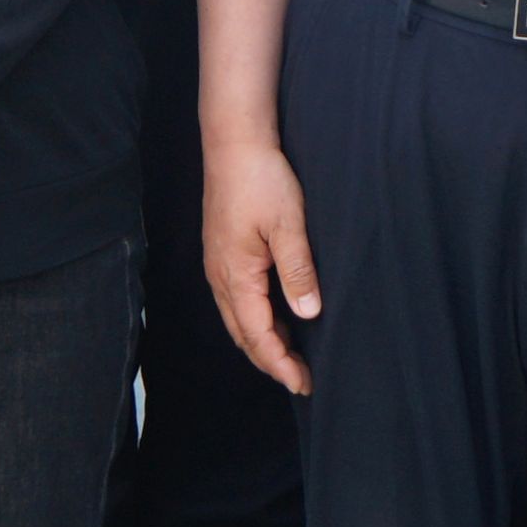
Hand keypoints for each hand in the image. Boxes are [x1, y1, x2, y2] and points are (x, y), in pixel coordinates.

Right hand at [203, 139, 320, 394]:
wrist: (234, 143)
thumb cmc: (261, 179)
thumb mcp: (288, 224)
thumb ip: (297, 271)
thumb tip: (307, 313)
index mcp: (235, 275)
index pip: (258, 335)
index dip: (280, 363)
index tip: (303, 383)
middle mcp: (220, 277)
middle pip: (243, 335)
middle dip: (270, 361)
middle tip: (301, 380)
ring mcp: (218, 266)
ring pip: (238, 319)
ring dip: (263, 342)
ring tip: (291, 358)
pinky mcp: (223, 254)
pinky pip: (237, 301)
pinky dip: (256, 319)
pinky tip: (277, 318)